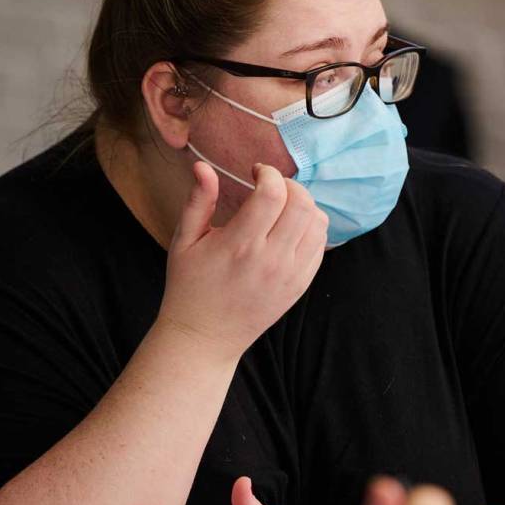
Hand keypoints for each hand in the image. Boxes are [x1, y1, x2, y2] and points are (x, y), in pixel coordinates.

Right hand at [156, 161, 327, 361]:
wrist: (204, 338)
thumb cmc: (189, 288)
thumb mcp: (184, 241)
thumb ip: (198, 201)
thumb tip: (203, 166)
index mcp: (239, 245)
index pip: (272, 194)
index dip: (269, 174)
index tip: (256, 172)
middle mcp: (270, 260)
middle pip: (302, 204)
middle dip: (290, 185)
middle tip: (272, 186)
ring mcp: (289, 276)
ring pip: (318, 224)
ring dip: (304, 205)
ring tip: (282, 206)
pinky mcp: (299, 287)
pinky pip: (319, 247)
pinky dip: (311, 229)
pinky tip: (289, 229)